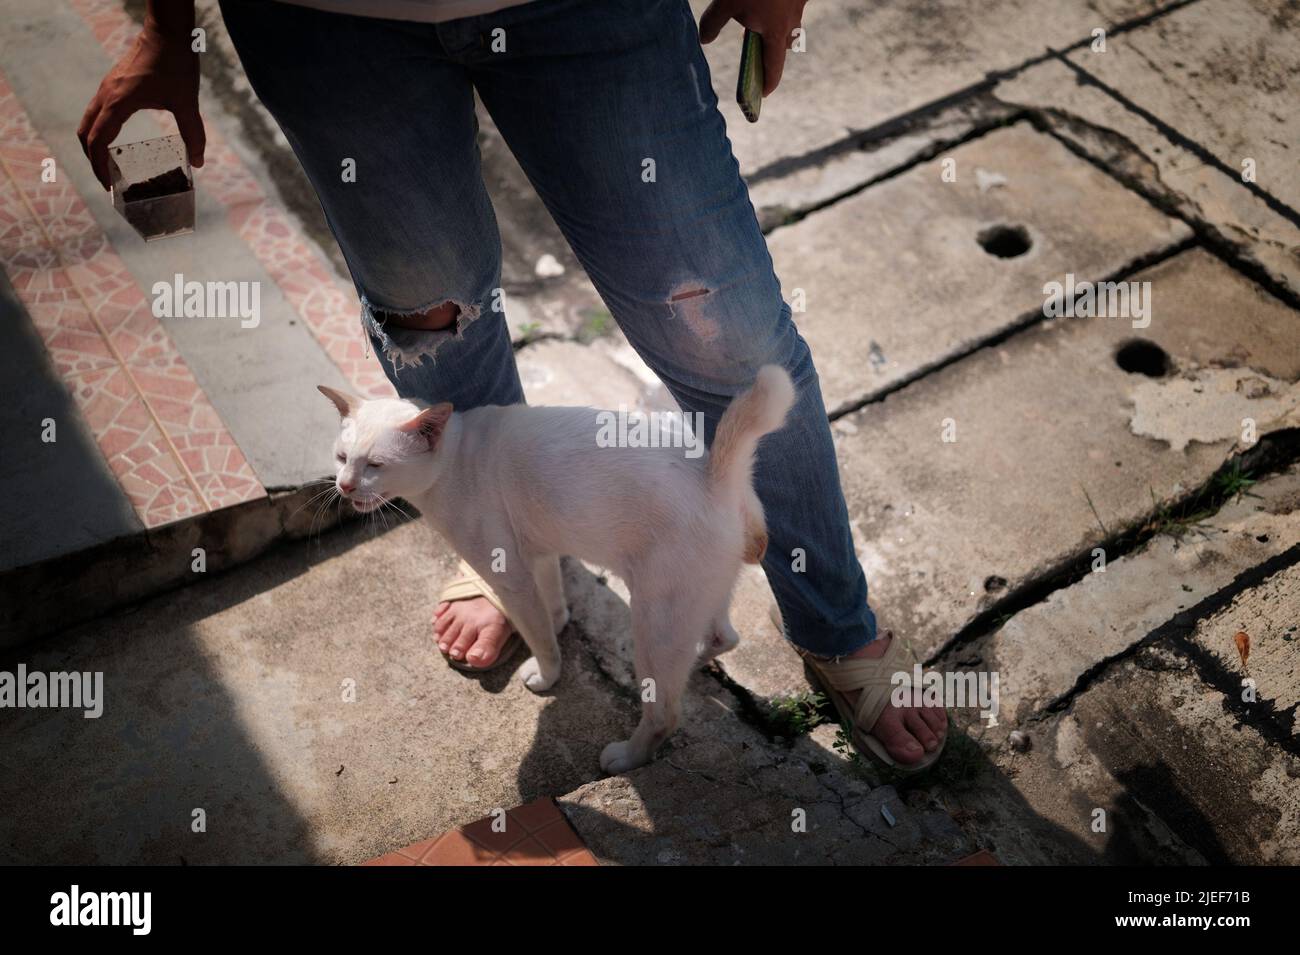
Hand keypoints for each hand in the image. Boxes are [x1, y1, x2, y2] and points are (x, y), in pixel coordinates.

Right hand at [77, 17, 204, 190]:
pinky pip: (97, 111)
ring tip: (107, 166)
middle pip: (85, 133)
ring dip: (92, 145)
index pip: (97, 141)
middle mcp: (106, 95)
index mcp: (118, 103)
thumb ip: (193, 134)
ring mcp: (107, 88)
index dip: (99, 167)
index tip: (107, 186)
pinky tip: (115, 141)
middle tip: (106, 181)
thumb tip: (198, 163)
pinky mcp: (113, 84)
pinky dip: (99, 130)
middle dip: (91, 160)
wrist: (167, 32)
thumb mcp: (187, 103)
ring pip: (88, 121)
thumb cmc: (175, 64)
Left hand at [699, 0, 808, 95]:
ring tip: (757, 26)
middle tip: (754, 59)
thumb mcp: (727, 1)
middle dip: (768, 55)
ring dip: (774, 32)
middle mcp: (791, 25)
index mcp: (776, 35)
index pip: (774, 70)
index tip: (762, 95)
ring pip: (786, 27)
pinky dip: (777, 12)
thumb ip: (713, 23)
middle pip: (781, 48)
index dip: (768, 85)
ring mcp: (798, 7)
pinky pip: (788, 9)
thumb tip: (704, 40)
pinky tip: (766, 5)